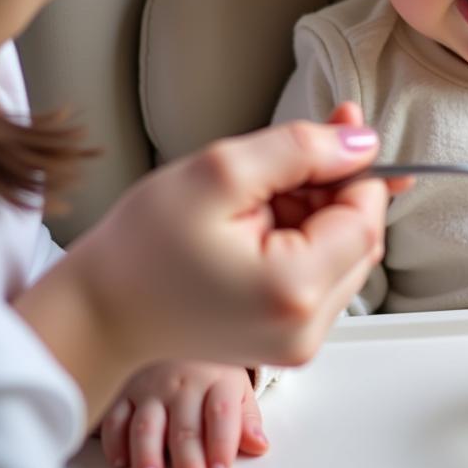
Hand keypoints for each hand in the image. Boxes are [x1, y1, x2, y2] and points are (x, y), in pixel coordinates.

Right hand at [18, 110, 390, 423]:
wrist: (101, 310)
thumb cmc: (143, 246)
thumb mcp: (221, 172)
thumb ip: (302, 149)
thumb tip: (362, 142)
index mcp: (294, 290)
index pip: (366, 216)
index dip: (356, 167)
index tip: (336, 128)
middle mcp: (306, 327)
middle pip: (361, 235)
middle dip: (336, 187)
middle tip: (290, 154)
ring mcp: (299, 339)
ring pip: (344, 252)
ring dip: (319, 211)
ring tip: (261, 193)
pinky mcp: (289, 337)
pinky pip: (321, 273)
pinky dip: (304, 237)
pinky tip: (262, 221)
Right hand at [101, 362, 264, 467]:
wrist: (181, 336)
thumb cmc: (212, 371)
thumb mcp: (236, 388)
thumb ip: (246, 420)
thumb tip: (260, 446)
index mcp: (217, 381)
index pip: (221, 413)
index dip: (221, 443)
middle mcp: (184, 384)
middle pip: (185, 425)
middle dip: (188, 458)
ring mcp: (152, 388)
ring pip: (148, 423)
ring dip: (147, 453)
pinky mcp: (126, 393)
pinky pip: (117, 417)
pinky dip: (115, 440)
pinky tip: (121, 461)